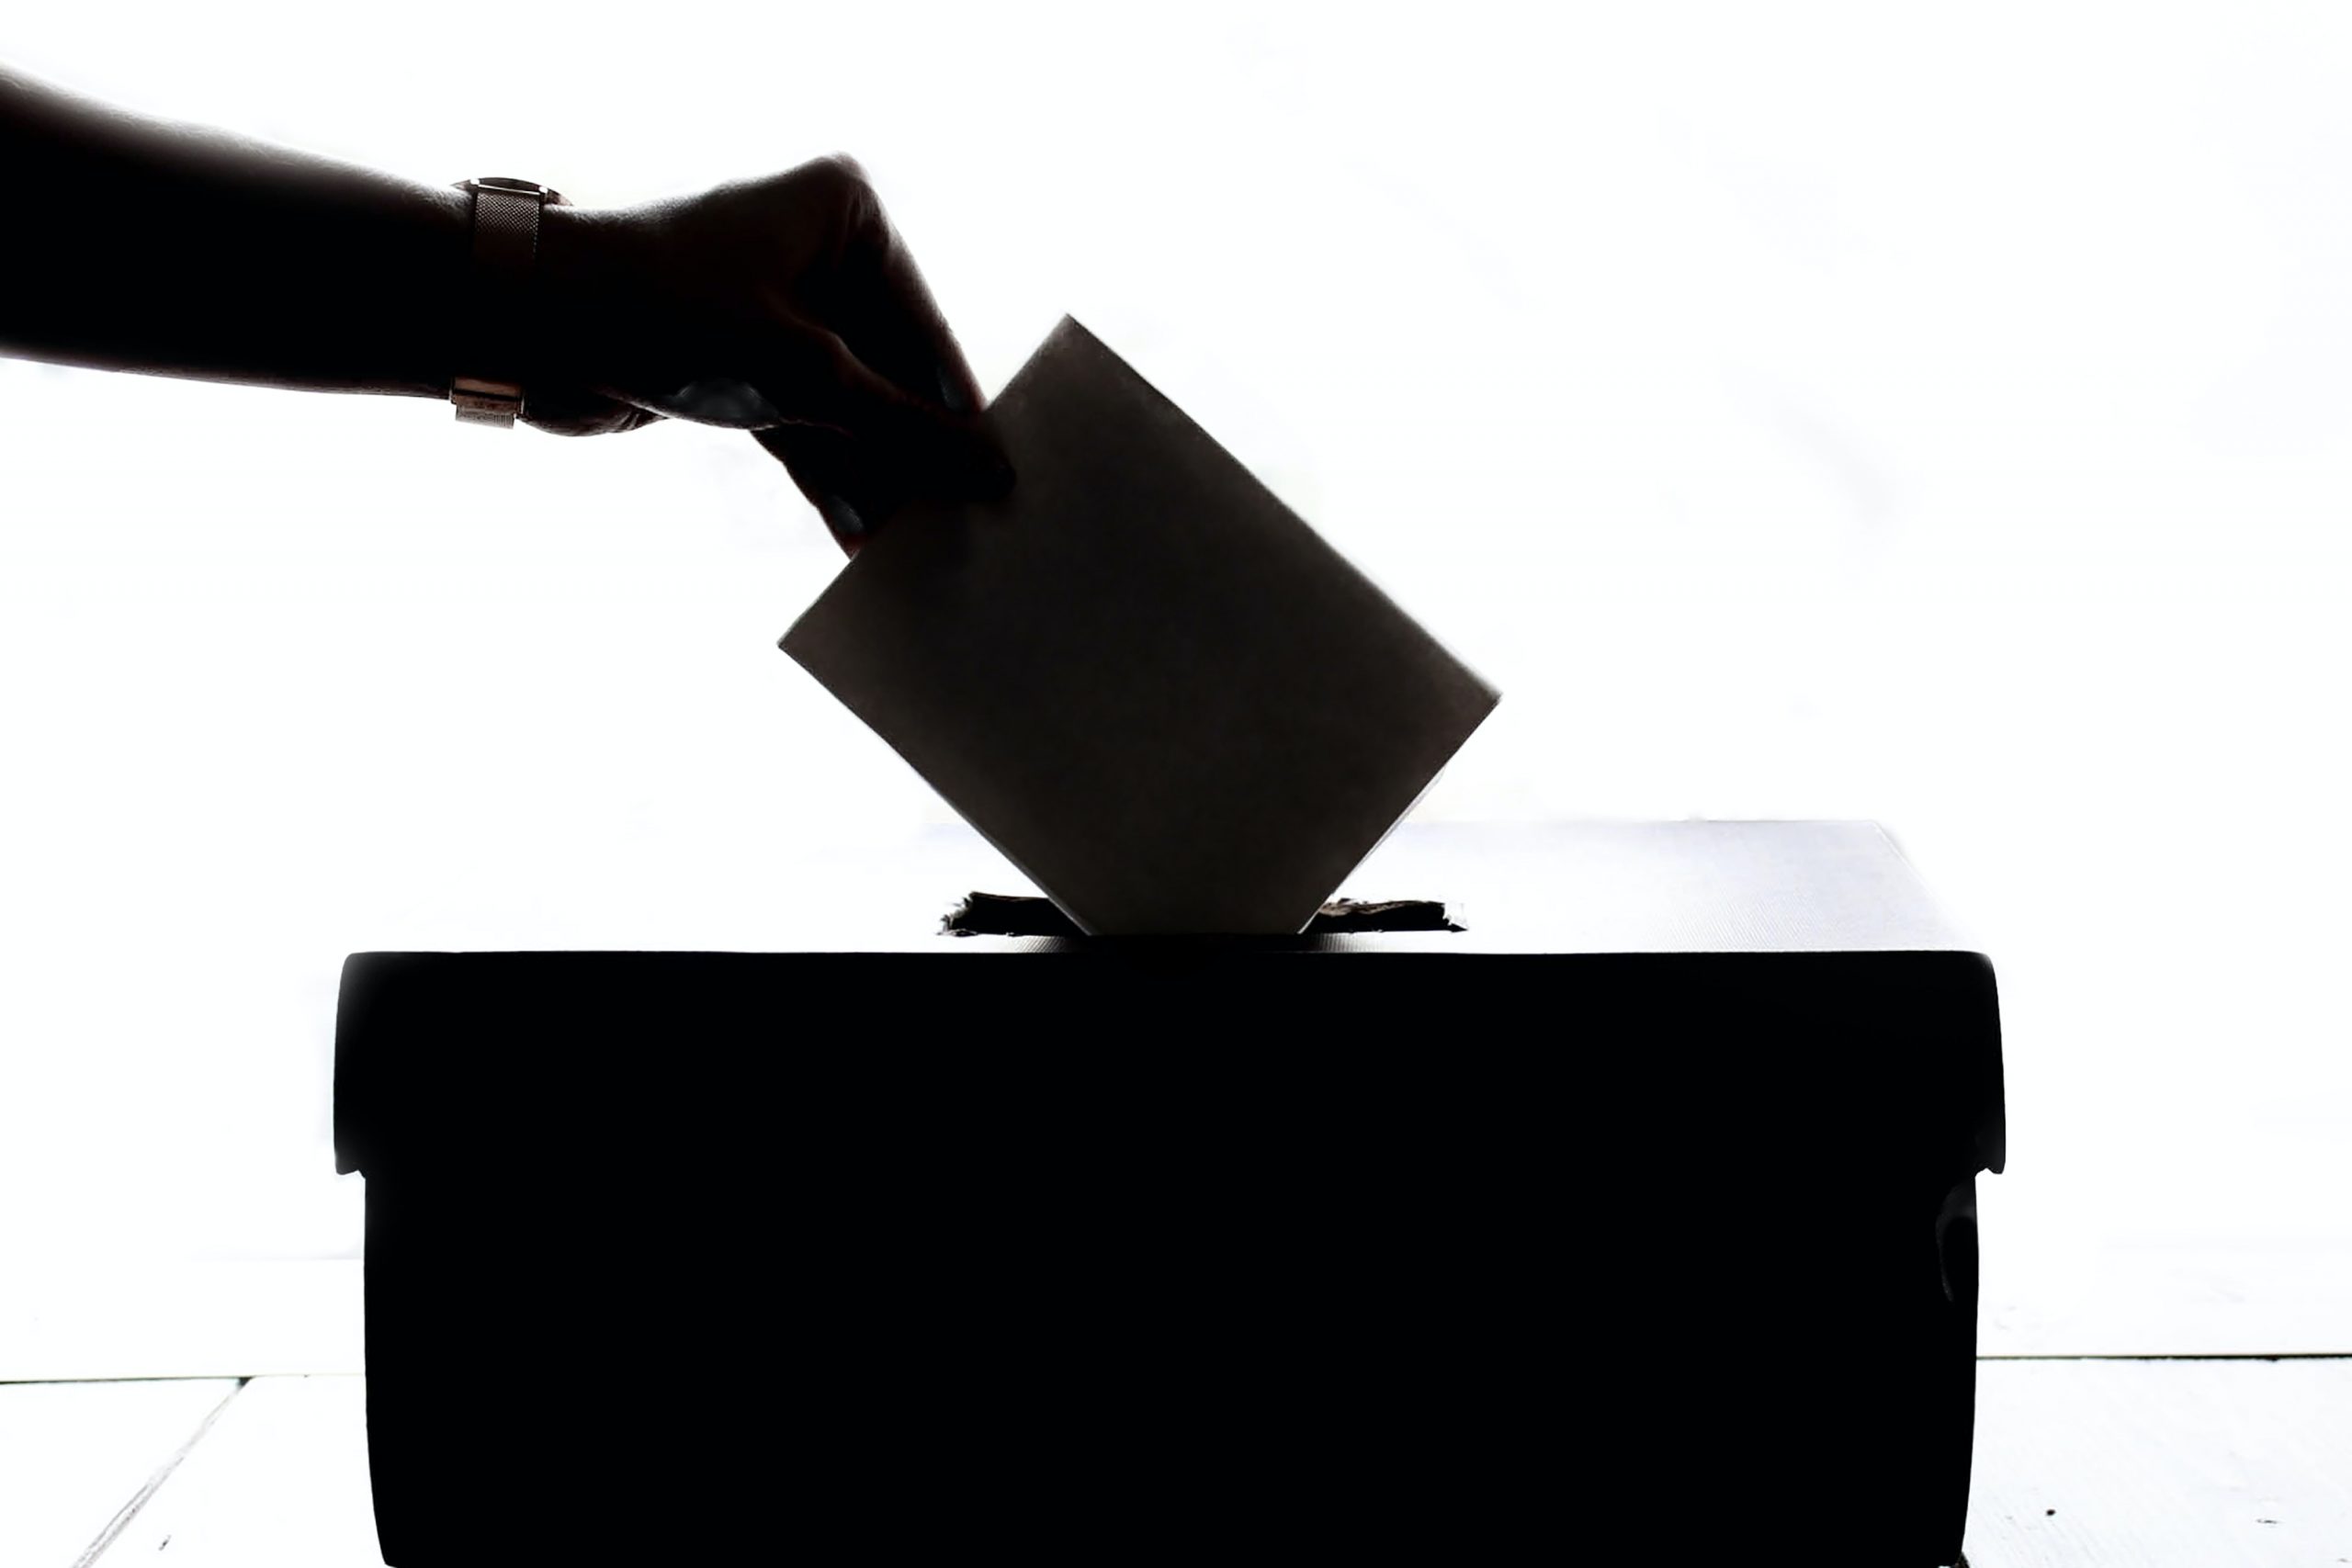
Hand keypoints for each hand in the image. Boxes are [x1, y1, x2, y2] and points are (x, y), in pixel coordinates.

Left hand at [527, 155, 1011, 553]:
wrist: (528, 325)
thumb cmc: (667, 314)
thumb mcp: (805, 379)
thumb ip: (904, 429)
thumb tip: (992, 472)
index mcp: (847, 213)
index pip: (927, 327)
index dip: (959, 413)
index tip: (1001, 483)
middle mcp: (817, 251)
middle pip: (893, 371)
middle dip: (915, 454)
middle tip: (962, 527)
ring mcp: (778, 310)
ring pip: (851, 406)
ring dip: (874, 477)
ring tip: (915, 547)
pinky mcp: (742, 363)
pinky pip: (807, 426)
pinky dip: (828, 476)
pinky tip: (860, 538)